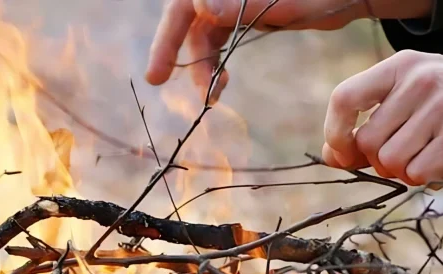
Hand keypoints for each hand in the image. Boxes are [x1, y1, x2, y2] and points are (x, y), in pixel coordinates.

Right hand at [145, 0, 432, 99]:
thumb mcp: (286, 3)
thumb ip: (244, 4)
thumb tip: (199, 6)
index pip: (185, 2)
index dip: (169, 34)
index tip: (160, 69)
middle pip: (186, 14)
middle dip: (173, 48)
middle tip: (156, 78)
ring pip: (201, 29)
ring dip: (201, 63)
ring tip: (210, 95)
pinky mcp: (245, 12)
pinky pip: (218, 36)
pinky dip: (214, 60)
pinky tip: (219, 84)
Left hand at [322, 50, 442, 185]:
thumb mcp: (415, 95)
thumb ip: (374, 121)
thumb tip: (331, 156)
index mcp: (400, 68)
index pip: (344, 99)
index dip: (335, 133)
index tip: (344, 153)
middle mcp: (416, 82)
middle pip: (367, 142)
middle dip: (379, 162)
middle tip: (408, 156)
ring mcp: (439, 107)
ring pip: (390, 162)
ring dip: (406, 172)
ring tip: (431, 157)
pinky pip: (418, 174)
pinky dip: (428, 178)